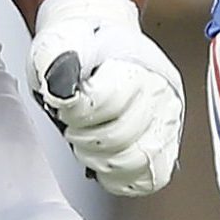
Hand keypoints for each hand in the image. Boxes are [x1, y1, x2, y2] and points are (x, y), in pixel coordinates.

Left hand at [27, 0, 183, 196]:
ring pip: (140, 162)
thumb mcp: (57, 41)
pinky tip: (105, 159)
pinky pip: (150, 179)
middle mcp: (159, 92)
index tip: (65, 106)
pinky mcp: (166, 146)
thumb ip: (53, 58)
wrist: (102, 48)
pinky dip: (121, 177)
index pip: (109, 102)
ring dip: (102, 160)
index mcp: (135, 62)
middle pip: (122, 136)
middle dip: (85, 137)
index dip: (76, 112)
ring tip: (88, 142)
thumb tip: (61, 89)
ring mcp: (166, 121)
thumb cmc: (82, 48)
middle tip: (72, 125)